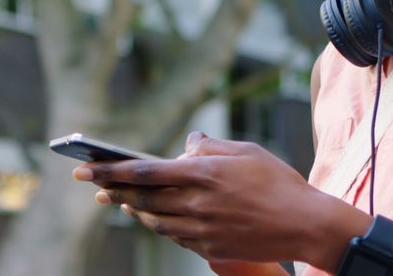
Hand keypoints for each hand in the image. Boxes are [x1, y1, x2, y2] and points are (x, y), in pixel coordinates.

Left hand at [73, 132, 332, 263]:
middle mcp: (197, 203)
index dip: (111, 170)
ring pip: (154, 220)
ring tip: (120, 201)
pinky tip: (153, 218)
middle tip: (91, 185)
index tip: (87, 167)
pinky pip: (174, 236)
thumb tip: (187, 145)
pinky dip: (159, 225)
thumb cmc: (278, 182)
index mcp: (204, 173)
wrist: (304, 224)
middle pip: (142, 198)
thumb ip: (211, 147)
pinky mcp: (209, 248)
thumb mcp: (247, 151)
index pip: (145, 171)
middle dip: (112, 190)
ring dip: (133, 210)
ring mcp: (202, 229)